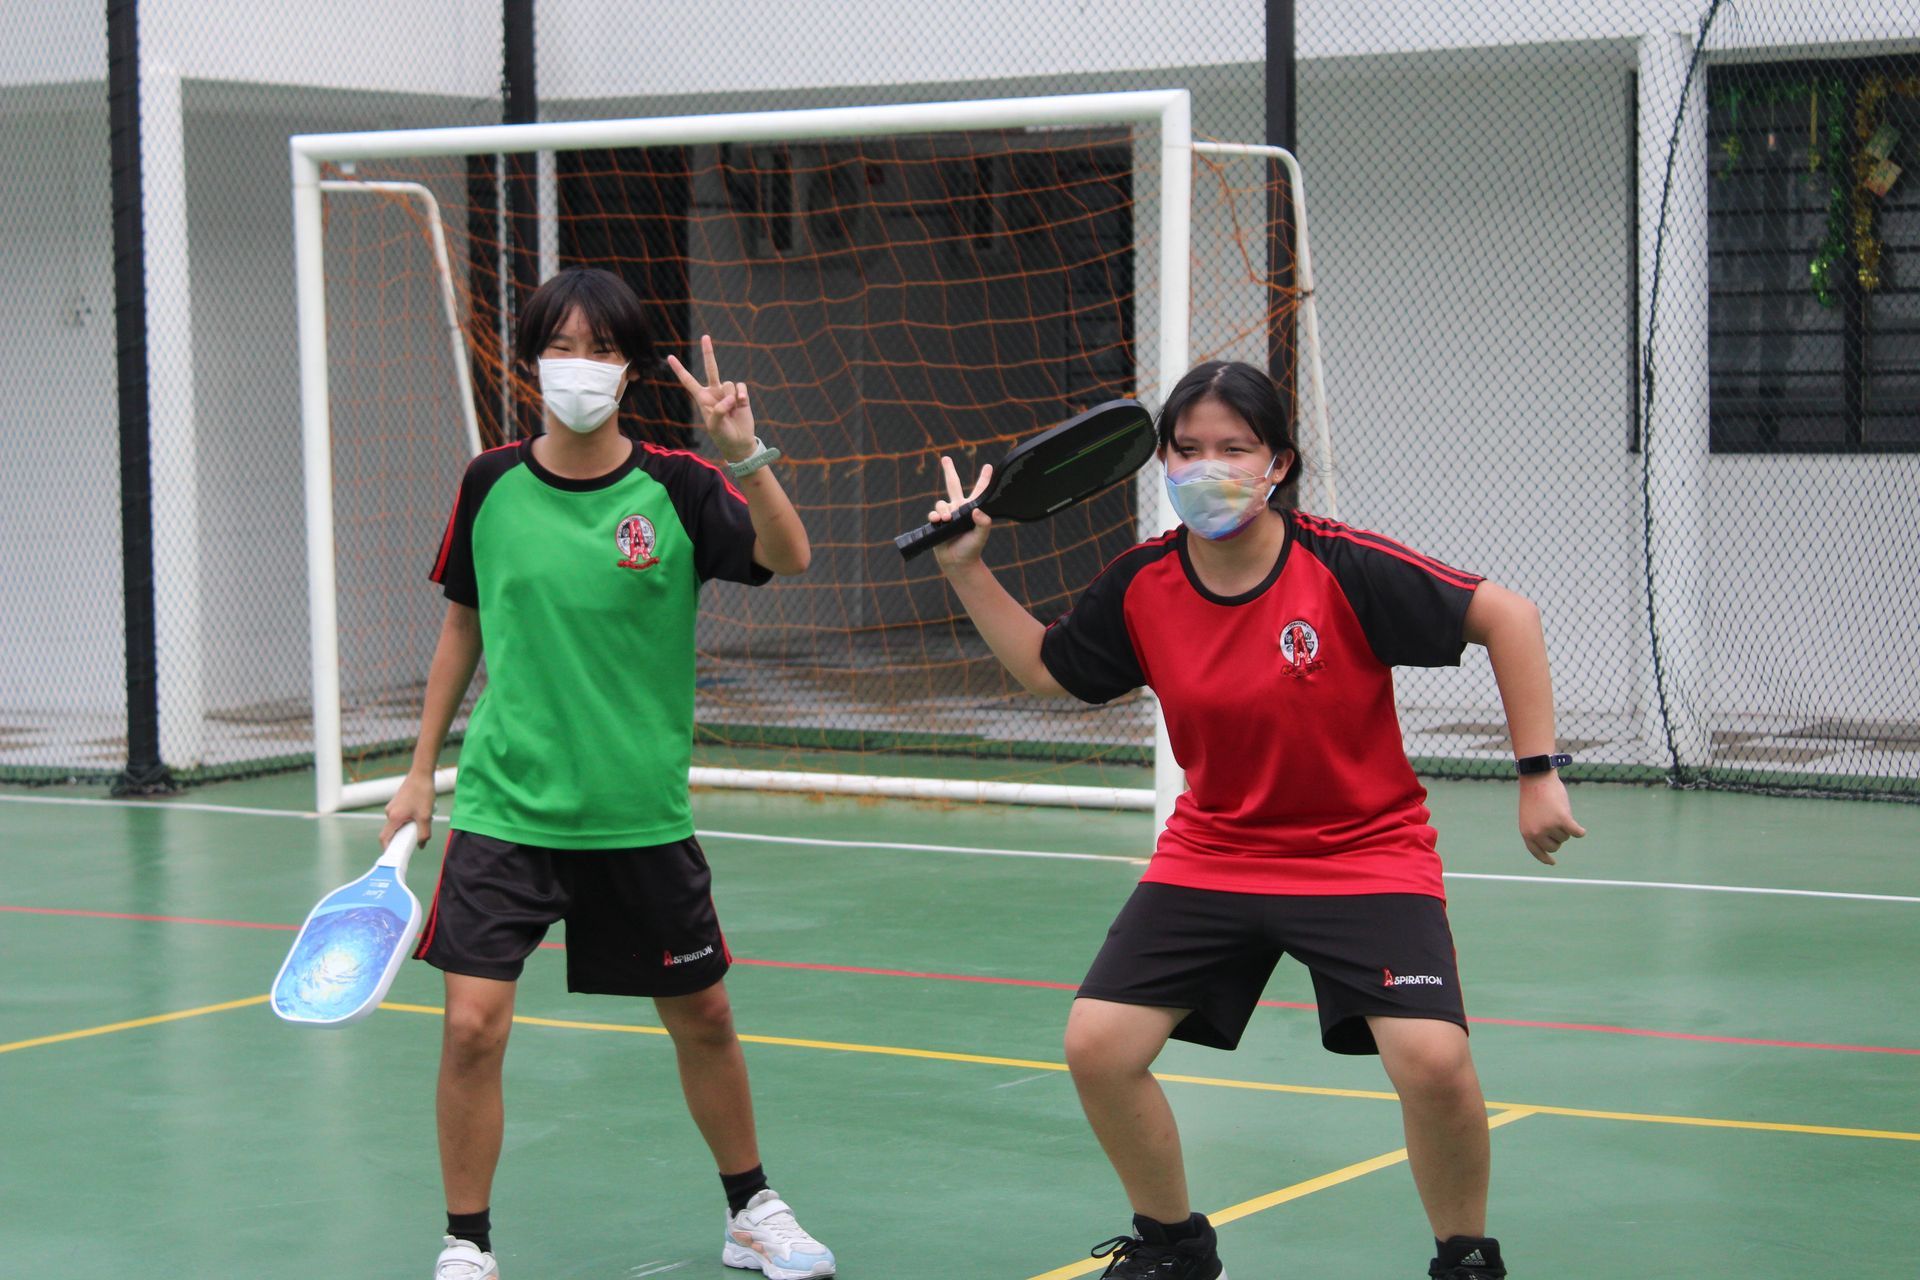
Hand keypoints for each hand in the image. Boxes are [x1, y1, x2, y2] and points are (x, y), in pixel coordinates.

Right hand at [380, 773, 436, 848]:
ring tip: (423, 820)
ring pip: (398, 823)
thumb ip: (424, 833)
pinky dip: (409, 818)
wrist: (422, 773)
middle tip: (414, 838)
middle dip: (402, 837)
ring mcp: (393, 806)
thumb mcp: (425, 816)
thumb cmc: (423, 792)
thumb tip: (421, 845)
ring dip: (408, 826)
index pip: (384, 838)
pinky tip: (422, 812)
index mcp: (393, 817)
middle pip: (392, 832)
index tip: (395, 855)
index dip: (388, 849)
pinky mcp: (397, 802)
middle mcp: (390, 812)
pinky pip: (401, 816)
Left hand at [666, 334, 756, 462]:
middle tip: (705, 337)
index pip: (688, 381)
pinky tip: (741, 404)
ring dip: (731, 397)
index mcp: (702, 398)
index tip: (669, 357)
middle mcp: (714, 392)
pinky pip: (740, 387)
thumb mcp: (715, 425)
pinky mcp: (741, 396)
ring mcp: (728, 393)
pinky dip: (741, 394)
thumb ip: (719, 410)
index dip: (679, 369)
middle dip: (708, 352)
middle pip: (711, 368)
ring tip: (732, 410)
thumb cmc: (722, 435)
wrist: (739, 442)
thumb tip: (731, 398)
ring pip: (729, 383)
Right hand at [929, 455, 993, 569]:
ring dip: (943, 509)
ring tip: (946, 519)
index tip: (989, 466)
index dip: (984, 479)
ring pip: (941, 503)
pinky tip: (938, 521)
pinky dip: (935, 516)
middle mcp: (959, 509)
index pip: (979, 491)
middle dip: (949, 471)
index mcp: (972, 509)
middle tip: (945, 458)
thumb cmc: (972, 549)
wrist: (957, 562)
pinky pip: (933, 514)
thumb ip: (983, 523)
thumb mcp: (981, 536)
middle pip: (953, 484)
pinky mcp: (937, 523)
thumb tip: (976, 511)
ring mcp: (948, 515)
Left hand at [1517, 772, 1585, 864]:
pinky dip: (1580, 831)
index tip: (1552, 862)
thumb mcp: (1531, 816)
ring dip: (1565, 826)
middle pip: (1555, 846)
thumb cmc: (1534, 795)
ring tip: (1556, 811)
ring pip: (1565, 836)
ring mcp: (1549, 827)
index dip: (1545, 858)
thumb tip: (1553, 845)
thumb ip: (1538, 830)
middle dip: (1558, 836)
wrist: (1536, 778)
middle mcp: (1537, 833)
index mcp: (1526, 833)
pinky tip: (1581, 831)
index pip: (1537, 852)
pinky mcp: (1562, 820)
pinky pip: (1576, 832)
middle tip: (1555, 821)